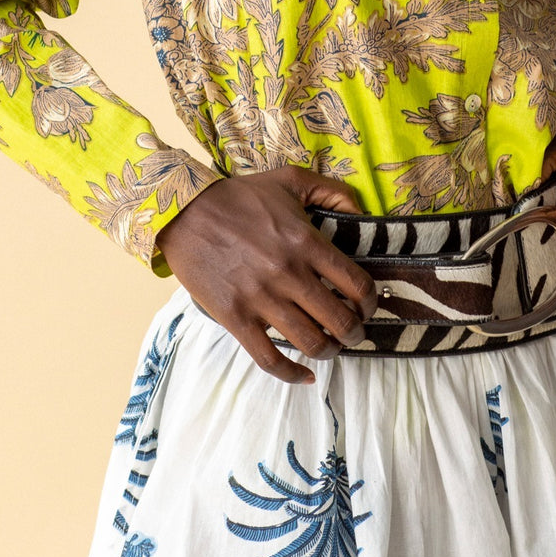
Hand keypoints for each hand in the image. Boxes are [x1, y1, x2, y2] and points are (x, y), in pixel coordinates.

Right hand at [154, 166, 377, 384]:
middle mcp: (289, 275)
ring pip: (311, 343)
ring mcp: (261, 299)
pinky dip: (291, 374)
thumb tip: (361, 211)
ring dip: (329, 352)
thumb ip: (331, 190)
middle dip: (354, 333)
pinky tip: (305, 376)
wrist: (185, 213)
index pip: (357, 285)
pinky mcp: (236, 318)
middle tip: (353, 332)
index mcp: (307, 243)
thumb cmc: (239, 196)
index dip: (370, 303)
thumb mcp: (290, 179)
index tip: (367, 307)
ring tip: (330, 348)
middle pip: (340, 320)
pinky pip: (269, 358)